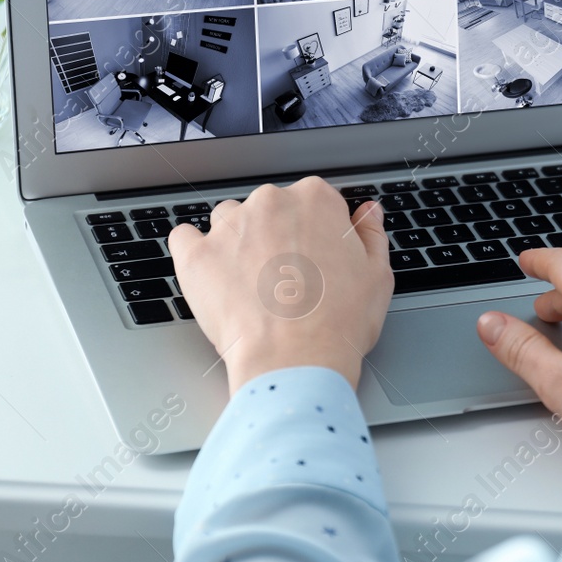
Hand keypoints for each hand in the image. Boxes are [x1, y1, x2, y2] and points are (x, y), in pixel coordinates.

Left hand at [169, 178, 392, 393]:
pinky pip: (185, 238)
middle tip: (287, 278)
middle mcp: (270, 202)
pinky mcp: (196, 255)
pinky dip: (194, 251)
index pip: (313, 201)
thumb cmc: (339, 322)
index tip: (316, 257)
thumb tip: (367, 214)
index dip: (317, 232)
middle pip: (270, 208)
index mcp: (316, 200)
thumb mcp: (377, 275)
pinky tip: (210, 274)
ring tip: (250, 283)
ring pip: (229, 221)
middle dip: (276, 236)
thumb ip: (370, 235)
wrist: (295, 361)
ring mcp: (230, 227)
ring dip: (237, 242)